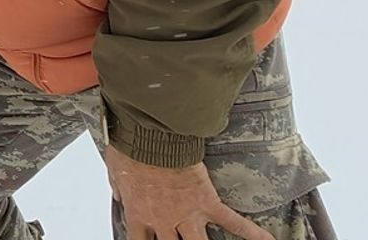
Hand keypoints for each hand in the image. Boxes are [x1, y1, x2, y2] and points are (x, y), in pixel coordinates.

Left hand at [104, 145, 273, 239]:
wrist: (150, 137)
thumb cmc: (131, 150)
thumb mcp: (116, 172)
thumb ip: (118, 188)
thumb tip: (117, 194)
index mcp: (139, 214)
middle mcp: (164, 220)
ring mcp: (187, 214)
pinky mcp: (207, 202)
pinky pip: (232, 221)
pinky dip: (251, 233)